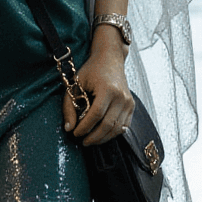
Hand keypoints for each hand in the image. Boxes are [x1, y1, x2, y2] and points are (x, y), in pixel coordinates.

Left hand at [62, 27, 133, 147]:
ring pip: (117, 128)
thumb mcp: (75, 84)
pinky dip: (113, 133)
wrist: (110, 59)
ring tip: (91, 140)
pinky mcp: (132, 106)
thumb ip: (69, 106)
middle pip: (107, 125)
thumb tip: (69, 128)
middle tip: (83, 141)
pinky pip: (124, 126)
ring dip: (103, 138)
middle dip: (94, 137)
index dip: (85, 127)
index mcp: (108, 89)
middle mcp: (121, 96)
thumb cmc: (91, 71)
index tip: (75, 133)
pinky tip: (102, 134)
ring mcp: (129, 102)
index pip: (96, 115)